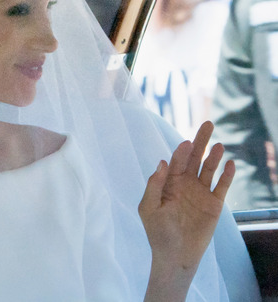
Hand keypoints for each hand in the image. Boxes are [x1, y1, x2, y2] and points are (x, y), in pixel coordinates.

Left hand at [139, 121, 234, 300]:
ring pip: (209, 169)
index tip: (186, 143)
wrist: (175, 255)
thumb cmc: (158, 232)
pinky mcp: (213, 205)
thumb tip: (162, 162)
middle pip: (194, 158)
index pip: (177, 161)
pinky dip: (226, 175)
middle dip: (200, 142)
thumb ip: (154, 185)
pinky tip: (230, 164)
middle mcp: (185, 184)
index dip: (181, 151)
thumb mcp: (149, 207)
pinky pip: (221, 186)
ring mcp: (200, 193)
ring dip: (214, 156)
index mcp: (168, 183)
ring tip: (218, 145)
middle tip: (207, 124)